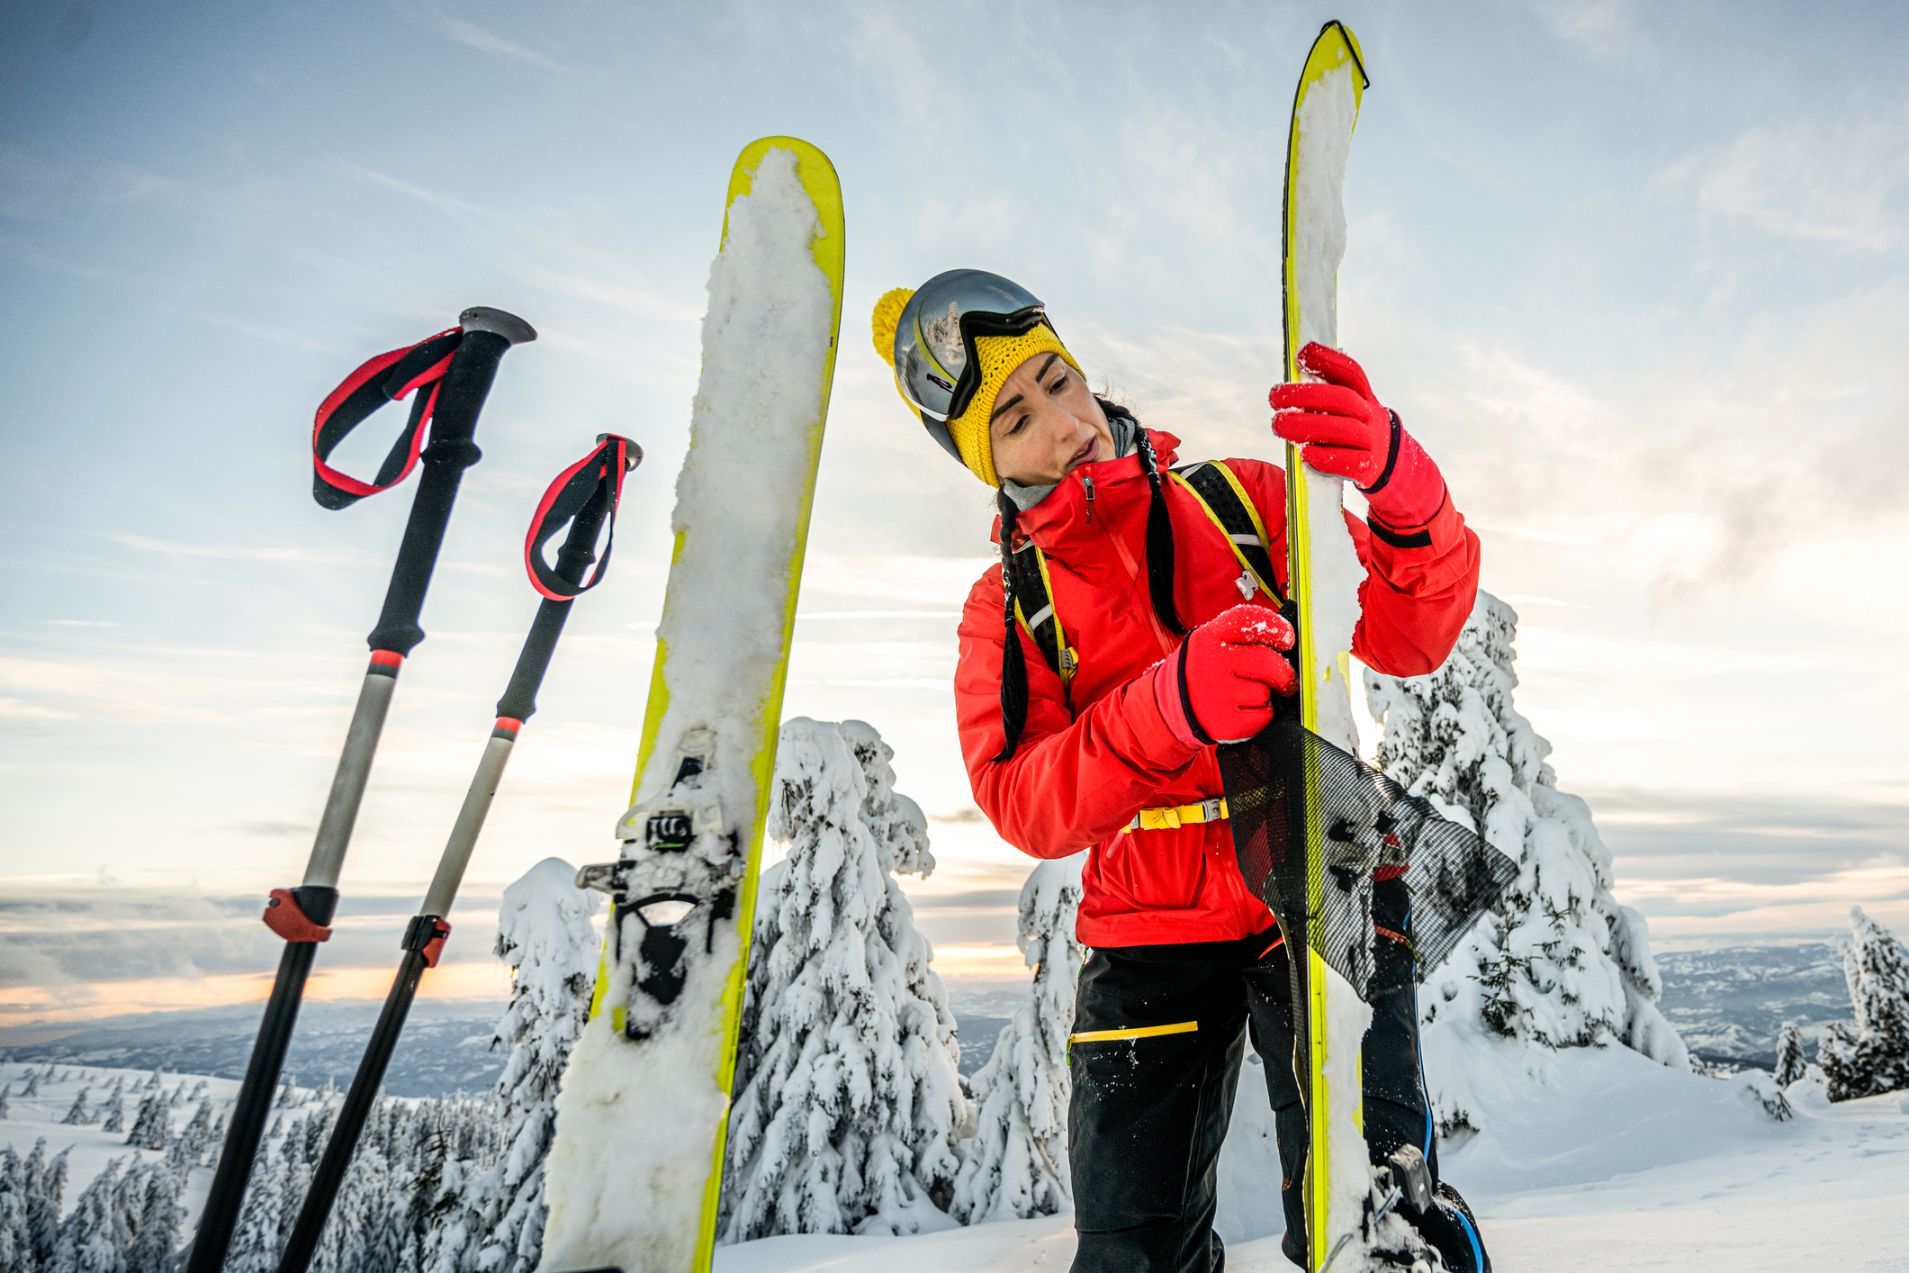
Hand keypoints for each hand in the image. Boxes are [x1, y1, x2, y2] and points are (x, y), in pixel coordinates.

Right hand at [1153, 604, 1297, 745]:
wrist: (1172, 704)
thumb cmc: (1203, 670)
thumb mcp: (1211, 643)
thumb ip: (1243, 636)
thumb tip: (1286, 640)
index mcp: (1209, 637)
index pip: (1249, 620)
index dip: (1276, 627)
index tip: (1288, 638)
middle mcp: (1211, 663)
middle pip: (1267, 661)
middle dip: (1284, 671)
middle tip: (1285, 678)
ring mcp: (1218, 695)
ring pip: (1265, 692)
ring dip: (1265, 694)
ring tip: (1248, 694)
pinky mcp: (1225, 722)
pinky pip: (1264, 716)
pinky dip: (1262, 714)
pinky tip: (1245, 709)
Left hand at [1270, 342, 1445, 526]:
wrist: (1386, 463)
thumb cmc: (1353, 431)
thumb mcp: (1348, 409)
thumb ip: (1325, 395)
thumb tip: (1290, 383)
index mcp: (1365, 396)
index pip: (1351, 373)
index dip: (1328, 360)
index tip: (1302, 354)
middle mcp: (1371, 415)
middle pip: (1342, 399)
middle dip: (1306, 395)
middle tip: (1275, 397)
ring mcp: (1372, 441)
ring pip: (1344, 430)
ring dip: (1307, 426)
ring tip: (1279, 425)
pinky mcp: (1368, 467)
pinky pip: (1348, 462)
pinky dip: (1324, 457)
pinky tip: (1304, 453)